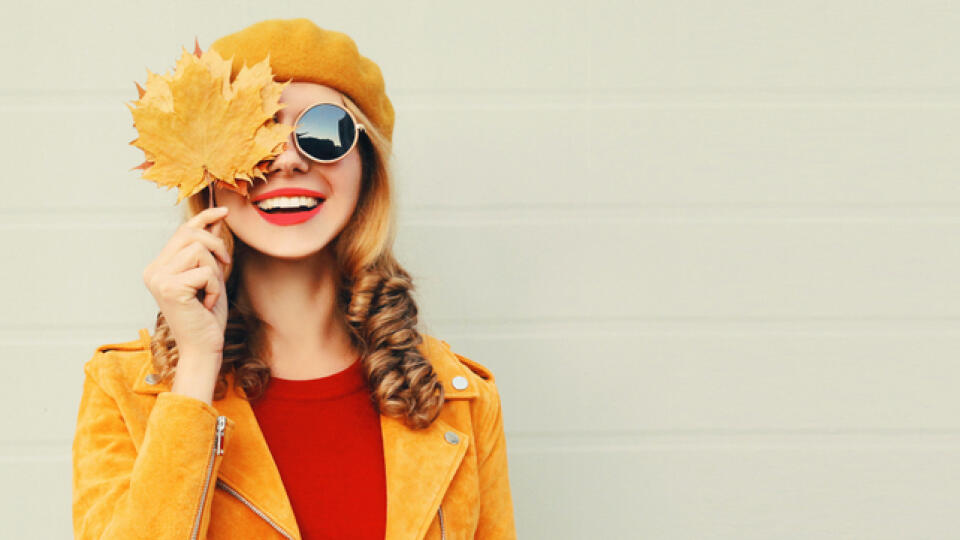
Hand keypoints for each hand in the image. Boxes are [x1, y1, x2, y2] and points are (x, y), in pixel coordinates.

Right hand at [143, 206, 231, 361]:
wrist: (203, 347)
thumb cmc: (206, 316)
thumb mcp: (210, 276)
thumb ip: (208, 251)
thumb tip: (215, 220)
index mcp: (159, 267)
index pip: (181, 231)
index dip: (204, 217)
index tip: (224, 211)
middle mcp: (153, 270)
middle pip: (190, 234)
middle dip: (216, 246)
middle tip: (225, 266)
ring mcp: (158, 278)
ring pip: (199, 250)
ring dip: (214, 272)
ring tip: (208, 293)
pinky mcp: (170, 288)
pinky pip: (205, 271)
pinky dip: (213, 287)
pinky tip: (205, 304)